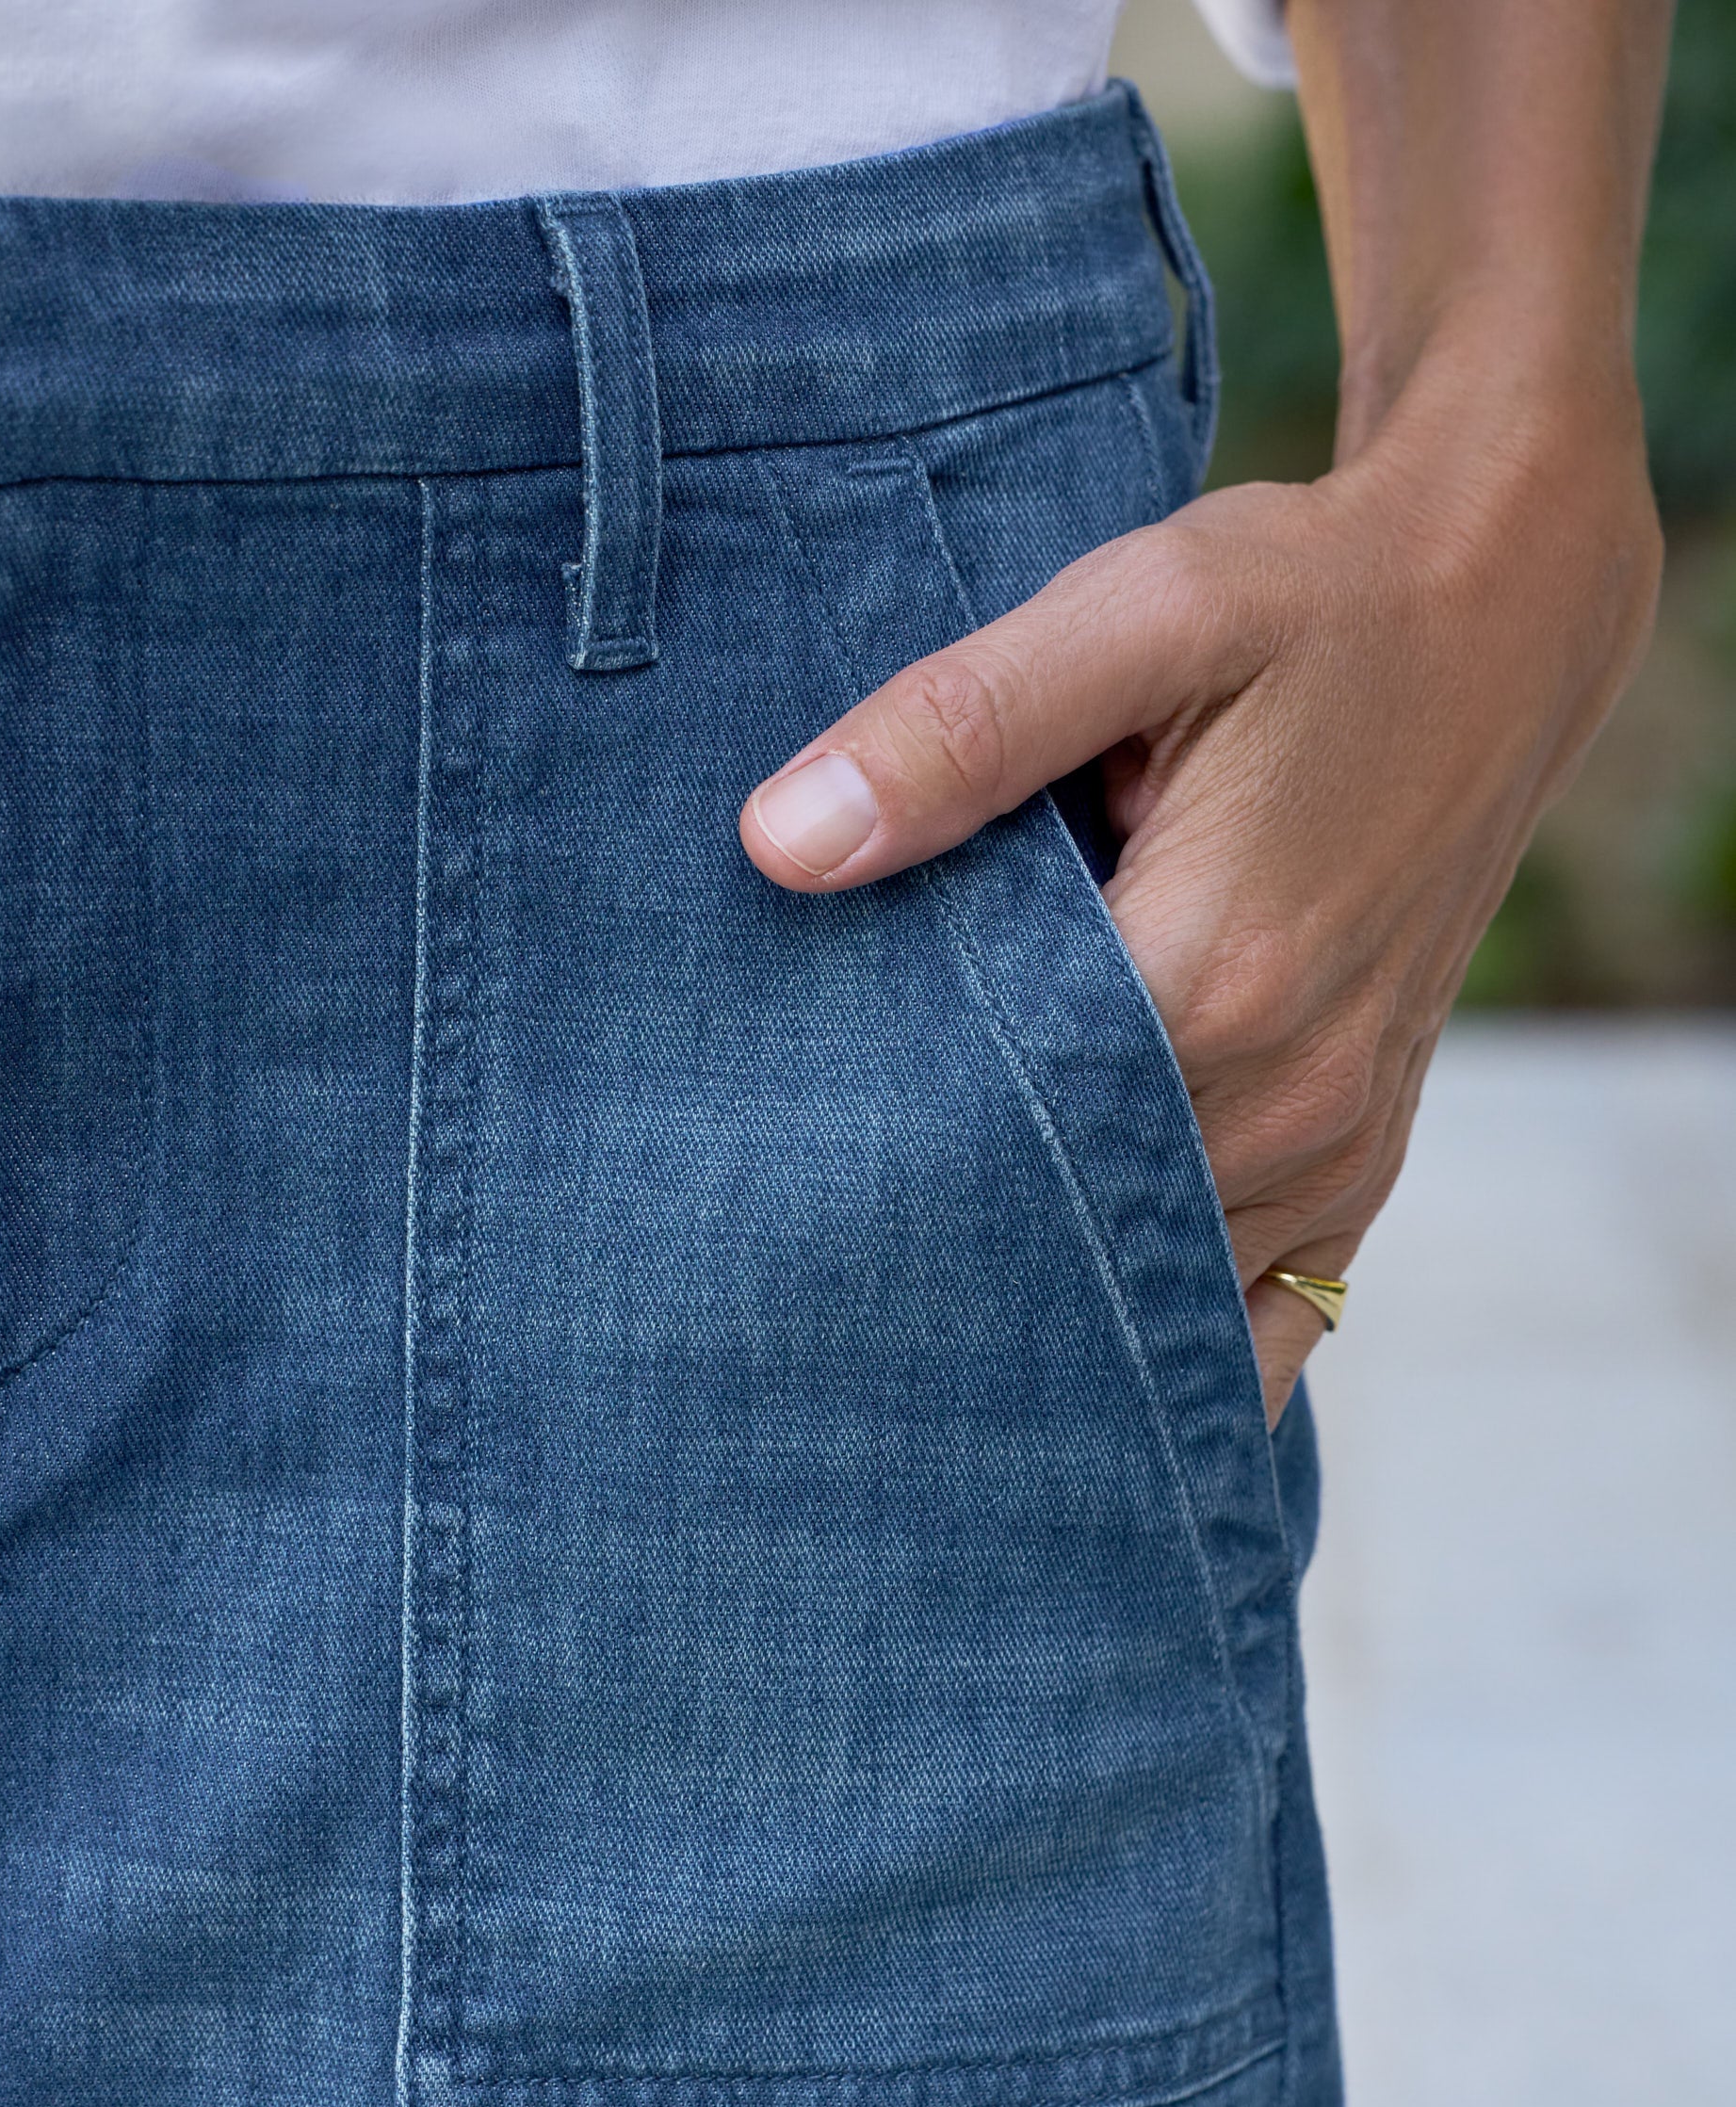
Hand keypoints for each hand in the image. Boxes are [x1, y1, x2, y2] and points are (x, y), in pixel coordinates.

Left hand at [739, 354, 1660, 1424]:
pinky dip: (1165, 1328)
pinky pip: (1262, 1314)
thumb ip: (955, 730)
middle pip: (1062, 1232)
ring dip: (1042, 1290)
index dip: (876, 1147)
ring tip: (913, 1273)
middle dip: (942, 1235)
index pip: (991, 1135)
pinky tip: (1067, 1321)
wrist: (1503, 610)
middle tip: (813, 1236)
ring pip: (1156, 1296)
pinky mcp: (1362, 1161)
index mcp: (1214, 981)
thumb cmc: (1308, 601)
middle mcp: (1289, 1101)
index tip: (780, 1149)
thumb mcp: (1135, 612)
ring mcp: (1336, 1150)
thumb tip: (780, 844)